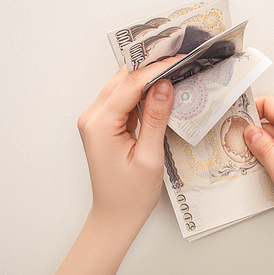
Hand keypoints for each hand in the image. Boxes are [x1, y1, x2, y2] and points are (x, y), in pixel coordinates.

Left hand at [52, 56, 181, 274]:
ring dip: (147, 77)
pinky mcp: (103, 124)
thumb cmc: (131, 194)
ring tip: (174, 68)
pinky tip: (160, 88)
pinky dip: (141, 91)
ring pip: (122, 86)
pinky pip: (122, 99)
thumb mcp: (150, 157)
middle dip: (151, 67)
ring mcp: (95, 120)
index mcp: (100, 124)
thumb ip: (156, 118)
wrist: (115, 217)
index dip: (157, 69)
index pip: (130, 84)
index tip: (181, 58)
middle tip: (180, 58)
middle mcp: (92, 116)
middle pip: (123, 80)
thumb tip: (165, 84)